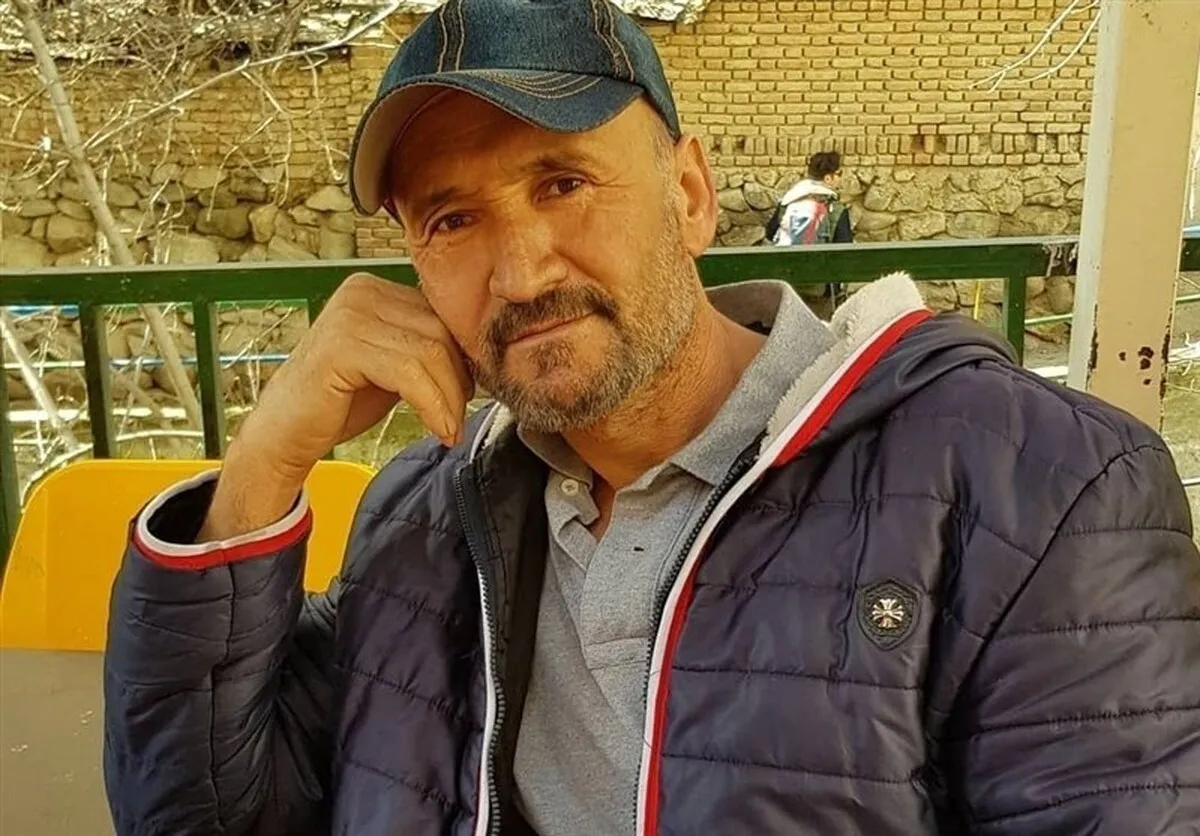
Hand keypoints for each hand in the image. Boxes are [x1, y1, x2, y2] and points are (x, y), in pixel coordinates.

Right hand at [200, 273, 473, 537]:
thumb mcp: (393, 366)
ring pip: (431, 352)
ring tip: (449, 428)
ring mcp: (349, 313)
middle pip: (441, 331)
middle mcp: (362, 290)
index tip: (471, 396)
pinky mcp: (342, 344)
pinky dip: (434, 405)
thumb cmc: (341, 401)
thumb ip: (426, 350)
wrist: (285, 433)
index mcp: (376, 289)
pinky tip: (439, 429)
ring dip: (450, 398)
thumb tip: (482, 355)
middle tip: (459, 418)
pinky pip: (410, 373)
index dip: (464, 358)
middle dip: (461, 380)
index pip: (441, 316)